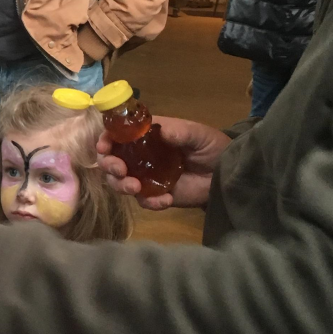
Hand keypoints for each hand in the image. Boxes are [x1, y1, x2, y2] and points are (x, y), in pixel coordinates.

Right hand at [98, 116, 229, 210]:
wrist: (227, 174)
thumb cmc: (212, 147)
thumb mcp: (198, 134)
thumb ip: (180, 132)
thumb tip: (160, 131)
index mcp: (148, 135)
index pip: (118, 134)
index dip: (107, 139)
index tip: (104, 147)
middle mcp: (141, 155)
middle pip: (112, 160)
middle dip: (109, 165)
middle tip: (120, 171)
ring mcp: (147, 176)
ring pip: (120, 182)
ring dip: (121, 185)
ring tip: (135, 188)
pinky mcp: (157, 195)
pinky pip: (144, 201)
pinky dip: (149, 202)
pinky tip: (164, 201)